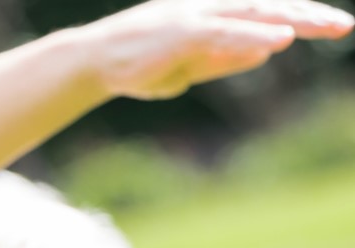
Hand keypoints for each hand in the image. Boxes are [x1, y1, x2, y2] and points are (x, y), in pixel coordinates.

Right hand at [82, 0, 352, 99]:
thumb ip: (227, 59)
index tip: (331, 25)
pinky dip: (254, 35)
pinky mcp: (181, 32)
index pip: (264, 11)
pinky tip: (281, 40)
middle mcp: (207, 8)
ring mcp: (194, 16)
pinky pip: (225, 32)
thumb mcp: (190, 65)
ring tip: (326, 27)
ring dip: (292, 20)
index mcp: (210, 14)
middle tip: (344, 26)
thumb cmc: (136, 65)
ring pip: (253, 13)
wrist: (93, 63)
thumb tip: (268, 54)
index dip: (299, 15)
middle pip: (267, 6)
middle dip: (308, 15)